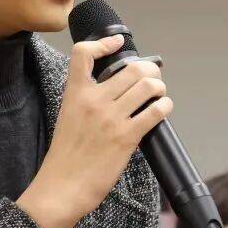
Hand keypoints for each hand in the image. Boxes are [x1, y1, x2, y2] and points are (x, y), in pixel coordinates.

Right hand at [17, 34, 171, 227]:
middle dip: (149, 69)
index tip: (117, 42)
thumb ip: (85, 99)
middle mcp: (94, 101)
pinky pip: (156, 112)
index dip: (104, 43)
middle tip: (152, 76)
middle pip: (131, 68)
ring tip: (158, 93)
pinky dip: (165, 106)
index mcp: (75, 94)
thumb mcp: (67, 116)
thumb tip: (114, 88)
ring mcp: (111, 118)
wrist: (63, 184)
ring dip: (159, 87)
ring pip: (147, 86)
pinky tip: (162, 109)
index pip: (83, 54)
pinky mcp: (127, 137)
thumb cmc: (65, 155)